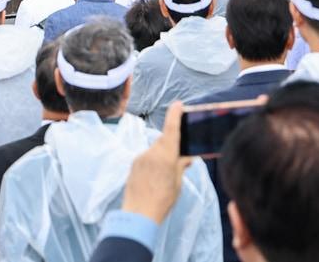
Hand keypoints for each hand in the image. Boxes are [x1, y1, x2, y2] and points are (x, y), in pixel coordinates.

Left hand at [121, 101, 192, 225]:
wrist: (139, 214)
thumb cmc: (163, 200)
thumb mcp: (177, 183)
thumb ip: (180, 166)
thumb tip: (186, 156)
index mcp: (166, 155)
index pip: (171, 129)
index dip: (175, 115)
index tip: (178, 104)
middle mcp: (151, 153)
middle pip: (163, 141)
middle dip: (170, 146)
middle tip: (178, 159)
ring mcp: (140, 158)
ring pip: (154, 151)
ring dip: (160, 157)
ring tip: (164, 176)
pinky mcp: (133, 165)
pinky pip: (145, 159)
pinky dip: (151, 164)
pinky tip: (153, 179)